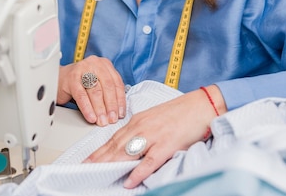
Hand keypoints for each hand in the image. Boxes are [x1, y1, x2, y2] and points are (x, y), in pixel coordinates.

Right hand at [57, 55, 126, 125]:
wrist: (58, 78)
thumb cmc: (81, 83)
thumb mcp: (98, 84)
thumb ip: (107, 93)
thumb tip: (116, 112)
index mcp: (105, 64)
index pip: (117, 83)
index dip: (120, 100)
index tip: (120, 114)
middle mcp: (95, 63)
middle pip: (107, 86)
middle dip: (110, 106)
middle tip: (111, 119)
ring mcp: (82, 69)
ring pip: (95, 91)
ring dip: (100, 109)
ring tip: (101, 120)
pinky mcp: (71, 77)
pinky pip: (81, 95)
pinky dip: (87, 108)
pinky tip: (90, 116)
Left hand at [84, 85, 225, 187]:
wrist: (201, 105)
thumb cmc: (180, 113)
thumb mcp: (154, 119)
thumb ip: (141, 131)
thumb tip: (129, 147)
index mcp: (138, 121)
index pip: (113, 138)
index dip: (99, 150)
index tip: (87, 159)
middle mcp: (142, 127)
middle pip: (114, 146)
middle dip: (98, 158)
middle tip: (85, 168)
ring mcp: (153, 136)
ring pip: (126, 152)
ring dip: (110, 164)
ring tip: (98, 173)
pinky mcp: (167, 145)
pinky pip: (149, 161)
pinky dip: (138, 172)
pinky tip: (130, 181)